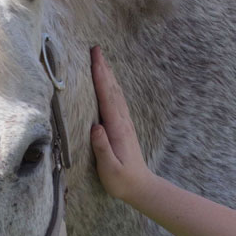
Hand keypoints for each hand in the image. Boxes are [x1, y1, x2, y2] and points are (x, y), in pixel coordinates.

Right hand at [90, 46, 152, 202]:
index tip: (94, 60)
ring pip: (116, 93)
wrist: (141, 187)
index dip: (100, 78)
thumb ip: (102, 148)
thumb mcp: (110, 168)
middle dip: (104, 68)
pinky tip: (109, 82)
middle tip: (96, 49)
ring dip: (108, 74)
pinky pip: (117, 101)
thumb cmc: (122, 180)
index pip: (107, 98)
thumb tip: (96, 127)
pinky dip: (112, 87)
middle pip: (112, 89)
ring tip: (100, 59)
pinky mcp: (124, 127)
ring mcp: (125, 123)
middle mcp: (122, 122)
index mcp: (117, 129)